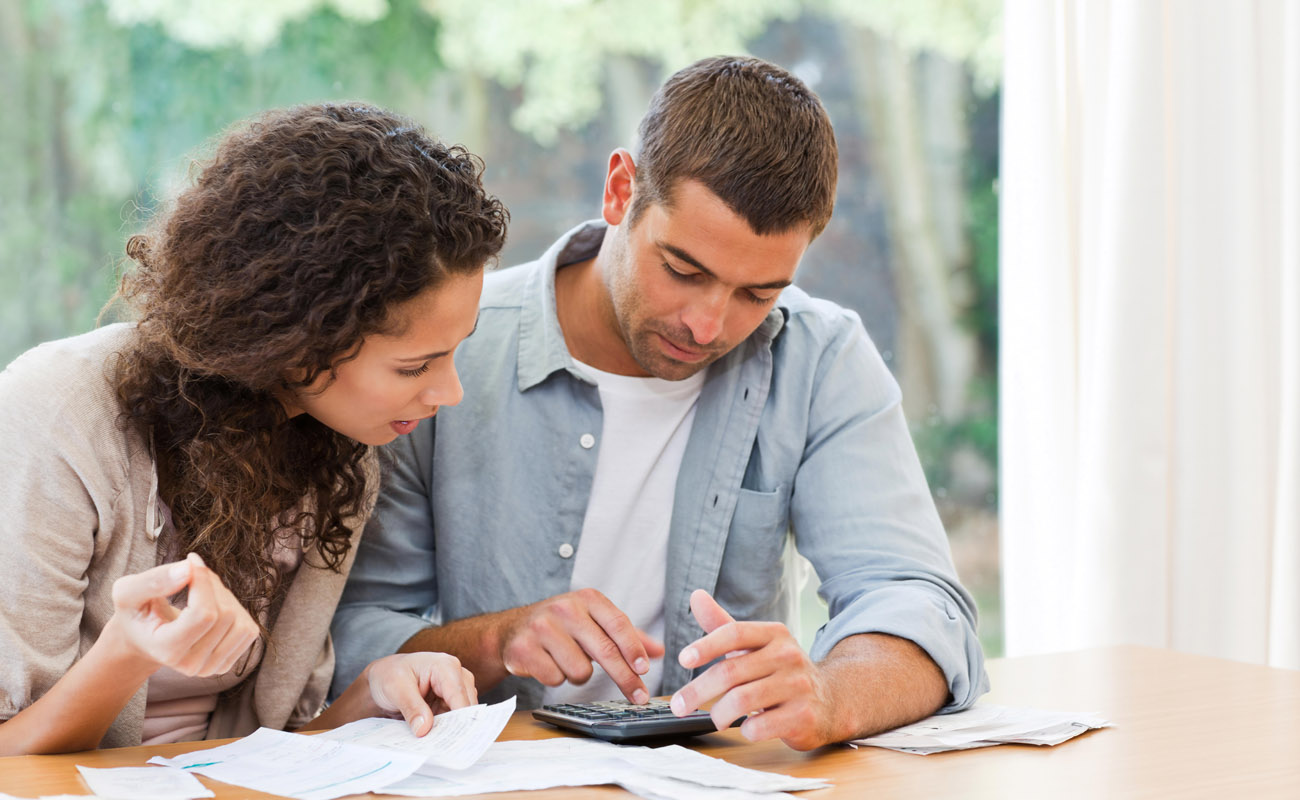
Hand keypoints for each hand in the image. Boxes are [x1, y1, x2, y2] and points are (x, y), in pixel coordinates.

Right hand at [106, 552, 259, 676]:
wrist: (141, 640)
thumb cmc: (135, 614)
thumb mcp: (128, 592)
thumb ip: (154, 581)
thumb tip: (188, 569)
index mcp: (166, 651)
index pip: (204, 614)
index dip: (203, 581)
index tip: (191, 560)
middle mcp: (191, 665)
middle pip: (224, 615)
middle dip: (212, 585)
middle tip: (192, 574)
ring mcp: (211, 668)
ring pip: (240, 622)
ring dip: (225, 597)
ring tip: (202, 591)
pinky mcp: (227, 663)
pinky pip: (248, 630)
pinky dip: (235, 610)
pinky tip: (213, 606)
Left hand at [365, 652, 477, 736]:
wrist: (383, 677)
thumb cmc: (390, 674)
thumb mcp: (395, 688)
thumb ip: (412, 707)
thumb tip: (424, 728)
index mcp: (446, 666)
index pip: (459, 696)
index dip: (460, 720)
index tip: (454, 741)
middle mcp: (457, 677)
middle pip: (466, 708)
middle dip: (455, 728)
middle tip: (440, 748)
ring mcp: (456, 691)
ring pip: (463, 717)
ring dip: (450, 732)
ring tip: (434, 746)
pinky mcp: (451, 704)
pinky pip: (454, 722)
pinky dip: (445, 732)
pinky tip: (434, 741)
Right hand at [498, 588, 664, 703]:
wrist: (512, 629)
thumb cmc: (562, 626)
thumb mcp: (594, 621)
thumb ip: (626, 635)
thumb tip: (659, 651)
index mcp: (587, 598)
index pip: (618, 624)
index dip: (633, 649)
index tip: (644, 669)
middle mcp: (565, 609)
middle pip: (605, 651)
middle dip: (625, 678)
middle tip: (639, 697)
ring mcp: (542, 628)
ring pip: (580, 670)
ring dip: (579, 675)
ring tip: (567, 661)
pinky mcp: (524, 649)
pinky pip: (555, 678)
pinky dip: (556, 678)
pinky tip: (548, 664)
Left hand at [669, 589, 833, 749]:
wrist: (830, 700)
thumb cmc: (780, 671)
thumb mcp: (754, 645)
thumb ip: (723, 623)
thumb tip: (696, 595)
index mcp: (774, 634)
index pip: (734, 633)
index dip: (705, 645)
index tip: (683, 660)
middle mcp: (788, 656)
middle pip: (731, 672)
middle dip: (698, 691)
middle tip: (679, 705)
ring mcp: (798, 686)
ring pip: (741, 701)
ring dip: (719, 713)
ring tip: (716, 717)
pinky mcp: (803, 716)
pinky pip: (760, 726)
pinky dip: (745, 730)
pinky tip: (747, 727)